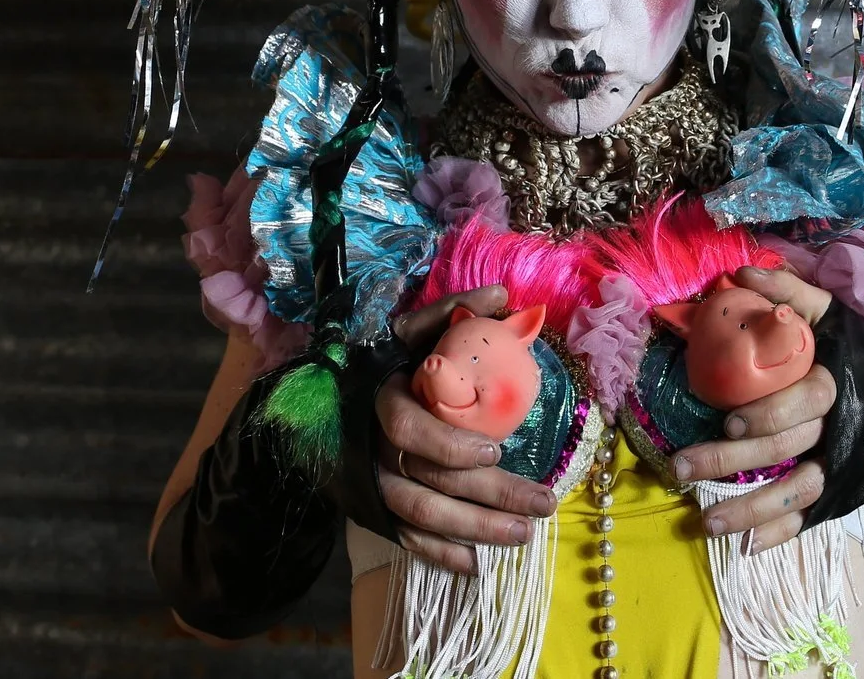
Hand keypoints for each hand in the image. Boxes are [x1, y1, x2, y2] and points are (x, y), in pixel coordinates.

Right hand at [375, 284, 556, 573]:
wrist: (319, 406)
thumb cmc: (383, 363)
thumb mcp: (411, 333)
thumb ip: (452, 313)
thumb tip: (504, 297)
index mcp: (380, 400)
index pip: (409, 429)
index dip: (450, 444)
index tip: (498, 449)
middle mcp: (372, 448)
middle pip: (429, 483)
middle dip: (491, 496)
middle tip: (543, 502)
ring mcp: (371, 485)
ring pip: (421, 517)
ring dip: (476, 530)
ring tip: (524, 534)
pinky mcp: (372, 512)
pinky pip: (406, 541)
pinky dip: (441, 556)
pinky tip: (478, 565)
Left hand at [671, 266, 834, 551]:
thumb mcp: (837, 317)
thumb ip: (793, 296)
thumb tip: (742, 274)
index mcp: (839, 383)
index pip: (806, 401)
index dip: (769, 413)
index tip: (728, 419)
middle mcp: (841, 430)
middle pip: (786, 449)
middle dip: (733, 460)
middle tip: (683, 467)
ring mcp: (842, 466)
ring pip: (796, 493)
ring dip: (749, 510)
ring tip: (705, 522)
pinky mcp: (843, 493)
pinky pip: (809, 518)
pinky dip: (779, 534)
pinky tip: (745, 548)